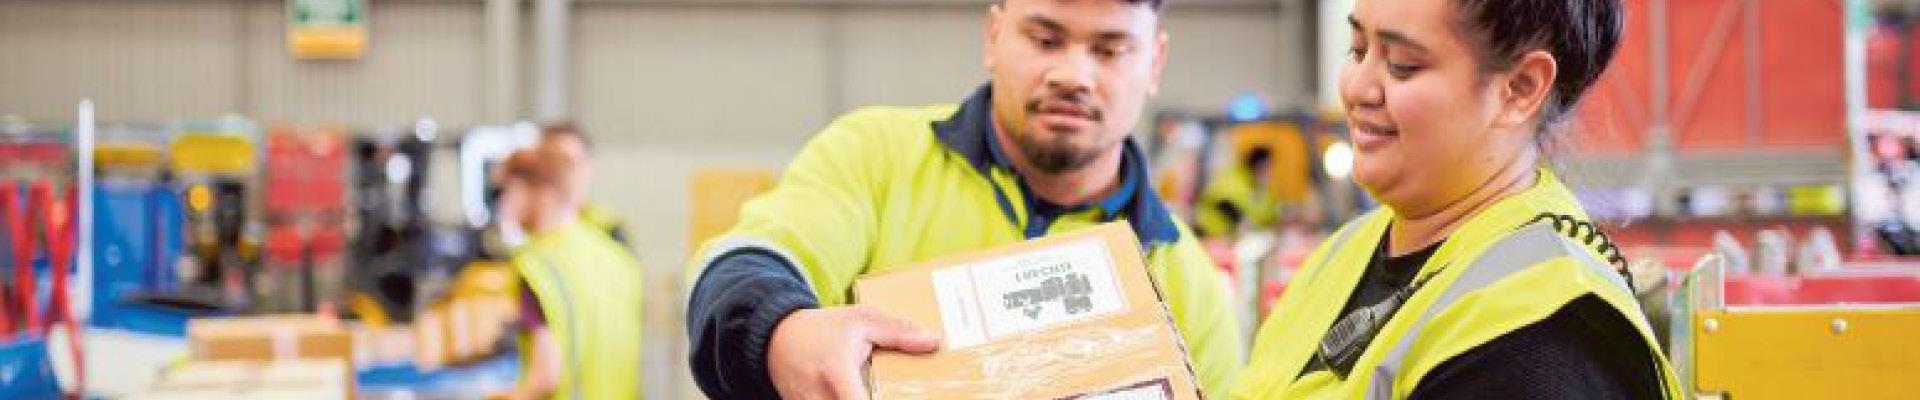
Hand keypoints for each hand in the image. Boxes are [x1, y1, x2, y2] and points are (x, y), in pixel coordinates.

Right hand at [767, 305, 940, 399]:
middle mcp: (818, 396)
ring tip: (868, 390)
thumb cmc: (824, 329)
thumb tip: (933, 342)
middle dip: (875, 398)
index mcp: (836, 372)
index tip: (901, 396)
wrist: (777, 338)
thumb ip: (897, 332)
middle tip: (891, 391)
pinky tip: (856, 393)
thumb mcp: (861, 320)